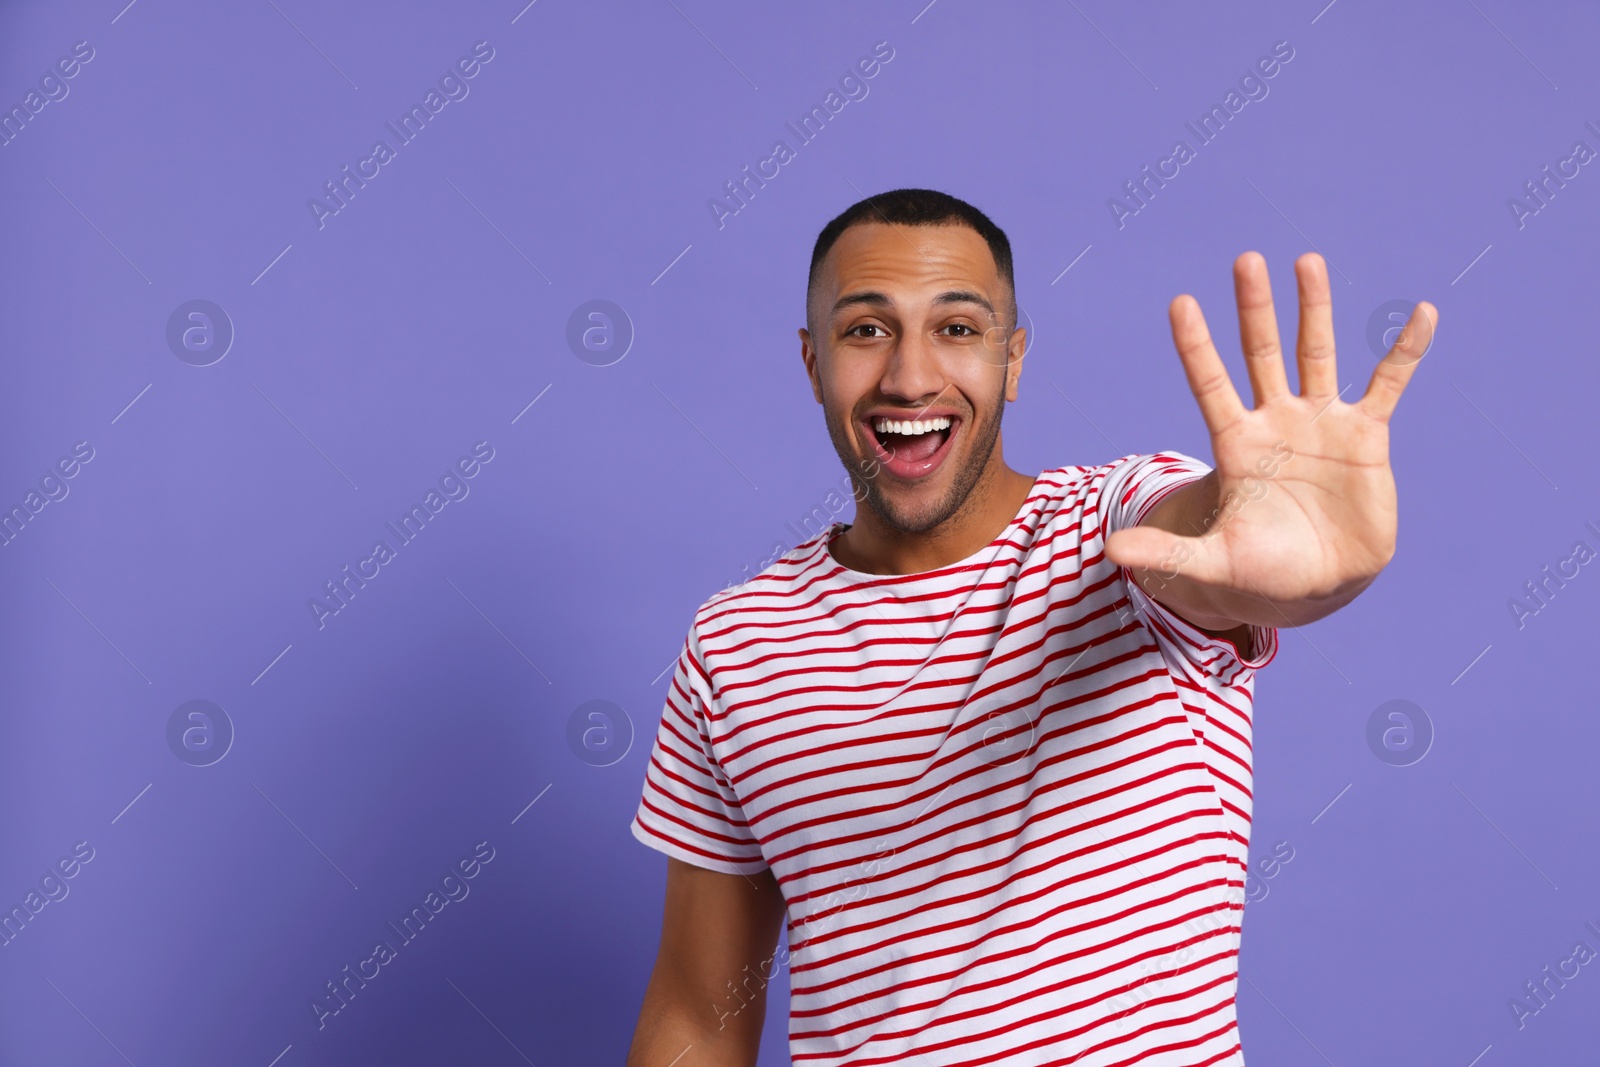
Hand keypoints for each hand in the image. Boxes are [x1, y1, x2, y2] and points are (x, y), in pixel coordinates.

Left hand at [1105, 251, 1436, 616]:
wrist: (1318, 585)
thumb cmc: (1260, 571)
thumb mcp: (1211, 562)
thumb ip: (1166, 552)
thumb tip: (1109, 551)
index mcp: (1237, 444)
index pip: (1210, 384)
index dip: (1196, 346)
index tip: (1180, 302)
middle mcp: (1276, 421)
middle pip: (1261, 354)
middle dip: (1253, 309)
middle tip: (1245, 260)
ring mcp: (1321, 422)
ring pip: (1317, 354)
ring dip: (1314, 309)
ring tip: (1306, 261)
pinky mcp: (1366, 436)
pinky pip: (1388, 384)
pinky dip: (1405, 350)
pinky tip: (1423, 313)